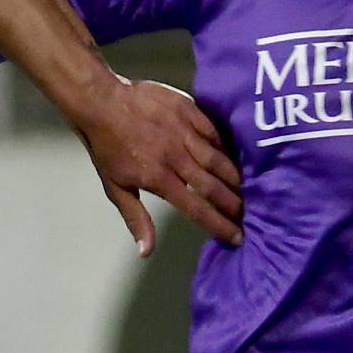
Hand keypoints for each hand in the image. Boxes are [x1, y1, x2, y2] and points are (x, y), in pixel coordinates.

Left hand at [64, 78, 241, 254]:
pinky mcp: (189, 111)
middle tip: (250, 216)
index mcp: (160, 179)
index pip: (196, 209)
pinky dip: (228, 146)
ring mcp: (185, 132)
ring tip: (250, 191)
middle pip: (213, 187)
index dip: (219, 225)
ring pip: (219, 159)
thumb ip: (136, 218)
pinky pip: (215, 131)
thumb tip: (146, 251)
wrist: (101, 101)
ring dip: (236, 178)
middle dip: (235, 205)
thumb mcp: (115, 187)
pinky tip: (237, 157)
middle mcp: (177, 158)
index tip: (237, 237)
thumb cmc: (106, 147)